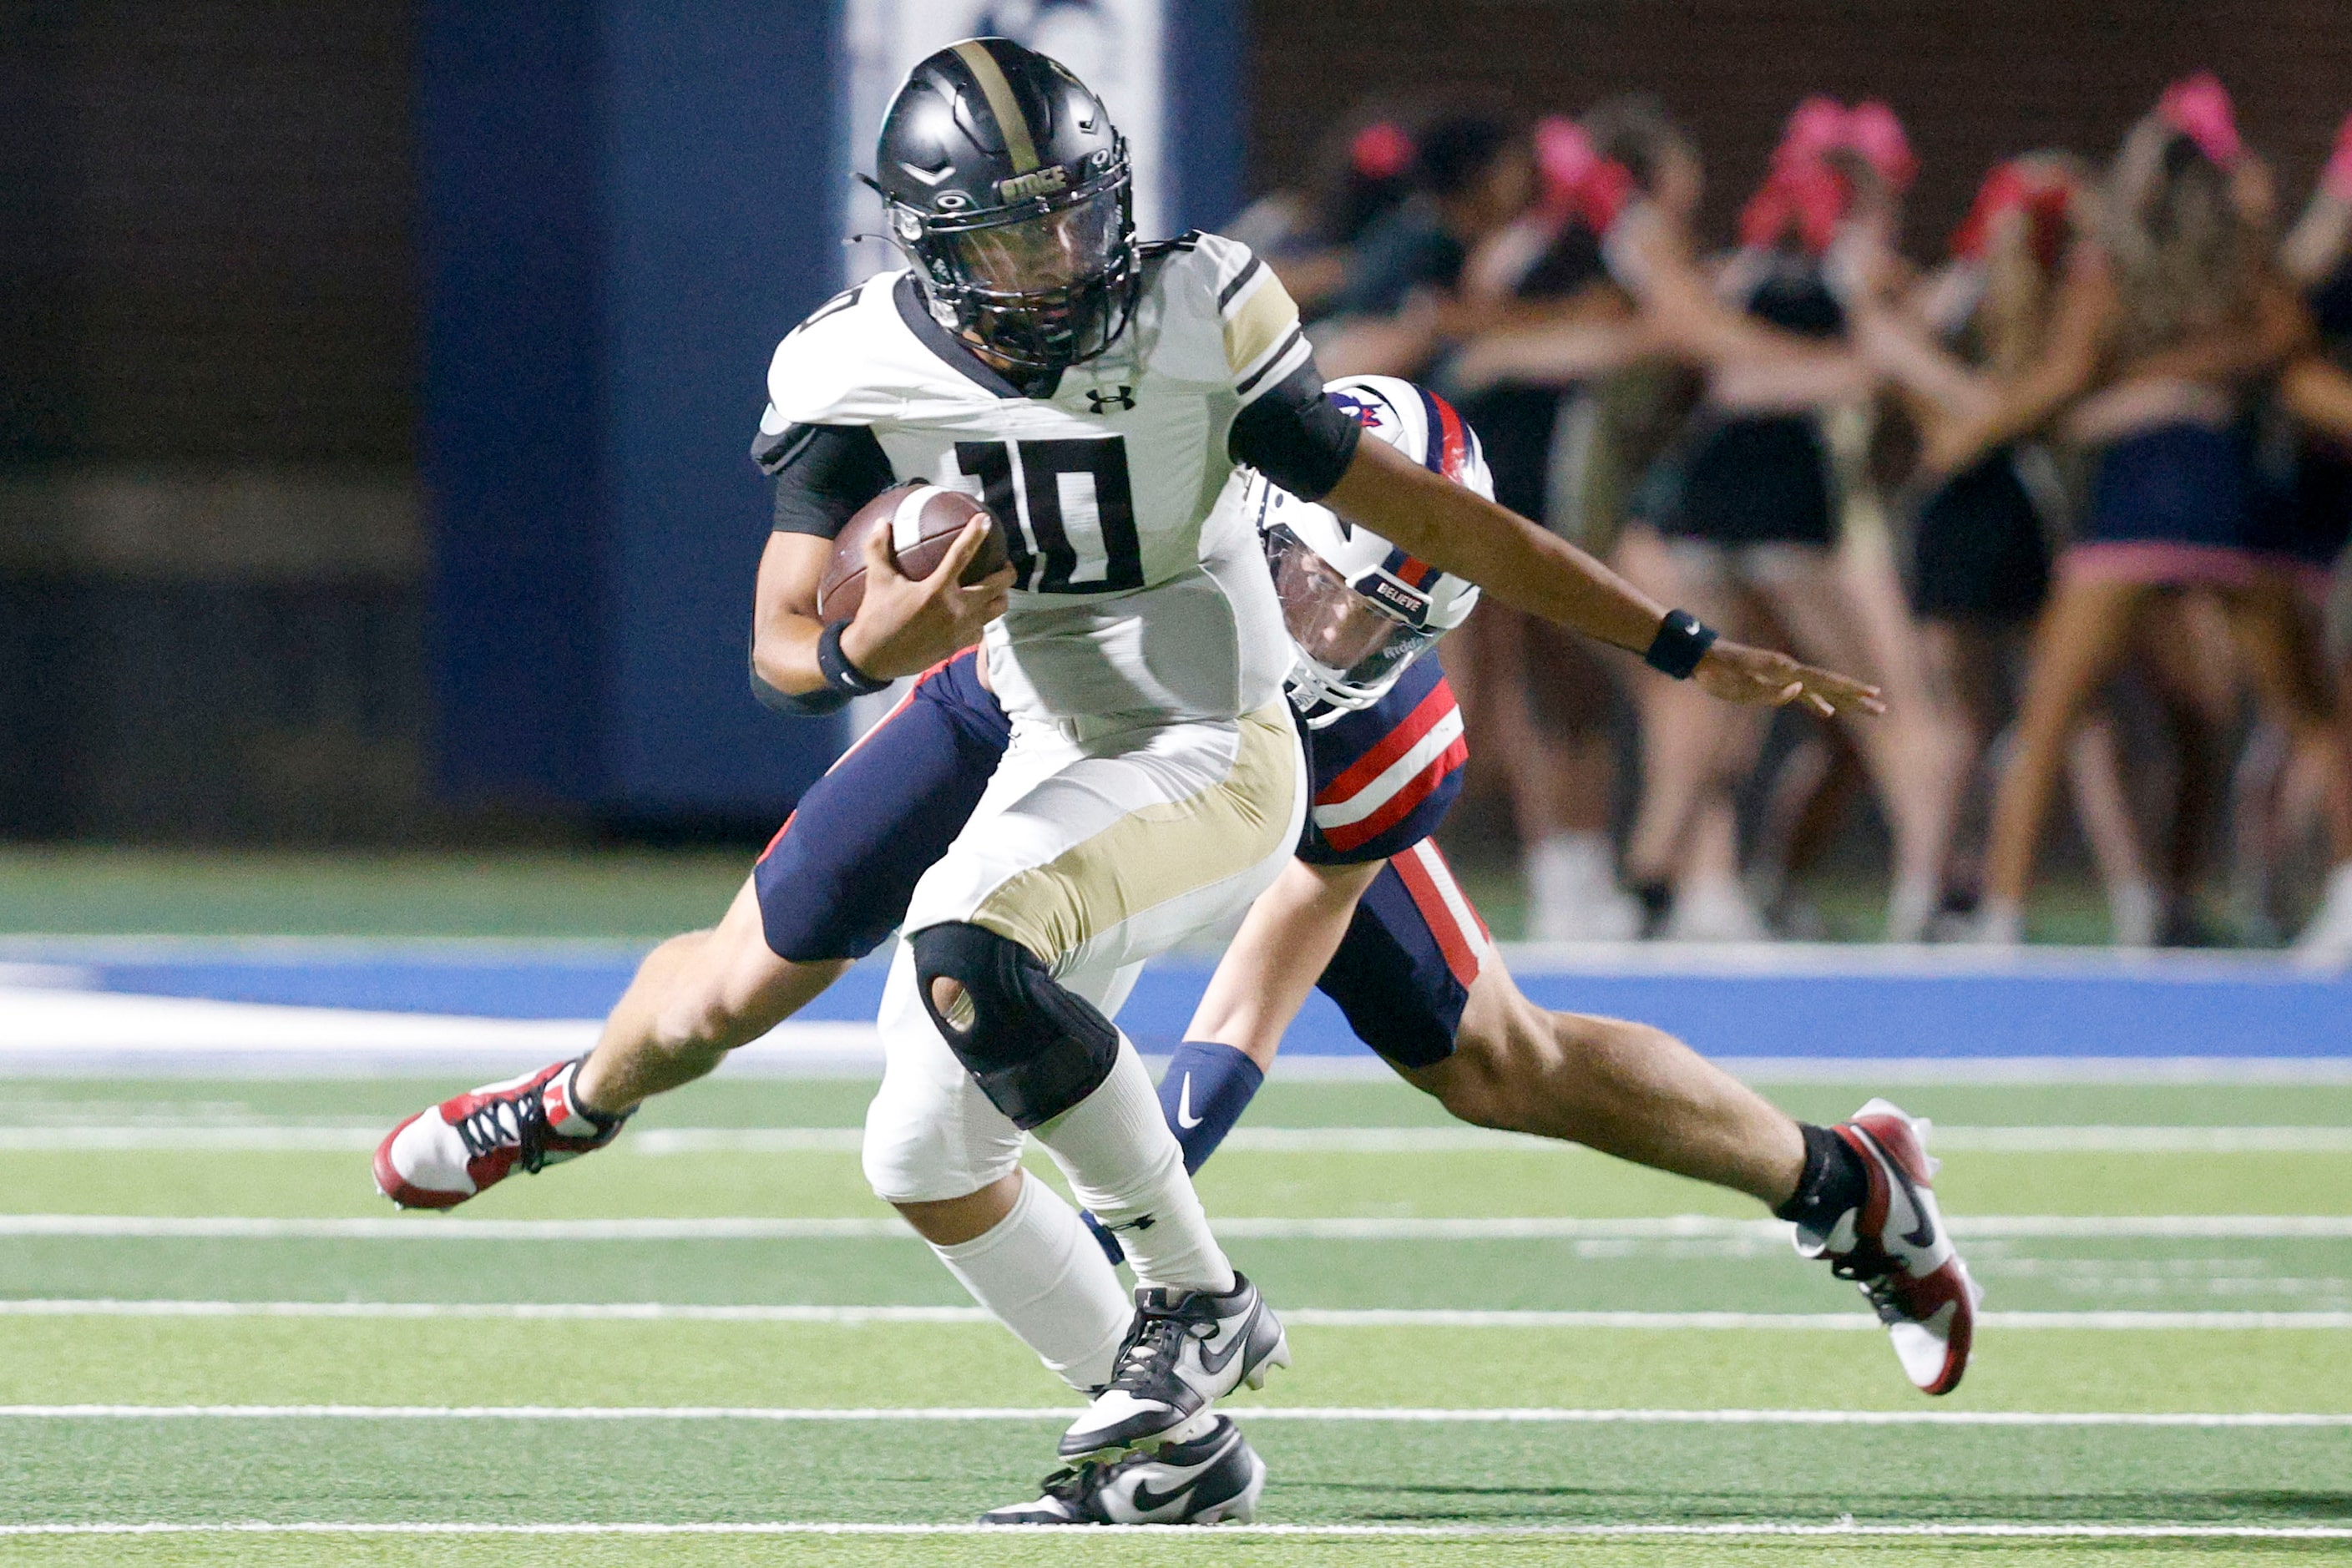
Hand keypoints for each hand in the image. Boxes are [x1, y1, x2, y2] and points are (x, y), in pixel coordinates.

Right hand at [838, 517, 1014, 680]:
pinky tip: (976, 614)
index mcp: (936, 590)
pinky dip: (983, 620)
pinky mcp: (959, 645)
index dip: (975, 535)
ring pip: (997, 609)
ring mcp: (960, 630)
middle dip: (1007, 571)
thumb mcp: (876, 580)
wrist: (874, 659)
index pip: (961, 555)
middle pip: (997, 586)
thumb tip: (882, 522)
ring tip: (996, 588)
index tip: (985, 520)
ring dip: (1001, 596)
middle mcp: (955, 610)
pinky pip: (982, 630)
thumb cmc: (875, 617)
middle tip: (1003, 563)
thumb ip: (878, 548)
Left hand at [1692, 640, 1885, 718]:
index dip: (1848, 688)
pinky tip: (1829, 713)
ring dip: (1844, 700)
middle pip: (1830, 684)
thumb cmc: (1716, 669)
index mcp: (1783, 669)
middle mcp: (1788, 671)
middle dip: (1856, 696)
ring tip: (1868, 708)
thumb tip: (1799, 690)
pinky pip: (1802, 696)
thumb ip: (1768, 690)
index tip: (1871, 692)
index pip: (1824, 680)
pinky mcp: (1774, 682)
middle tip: (1882, 706)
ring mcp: (1783, 677)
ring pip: (1821, 690)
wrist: (1700, 657)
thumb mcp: (1738, 682)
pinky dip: (1817, 703)